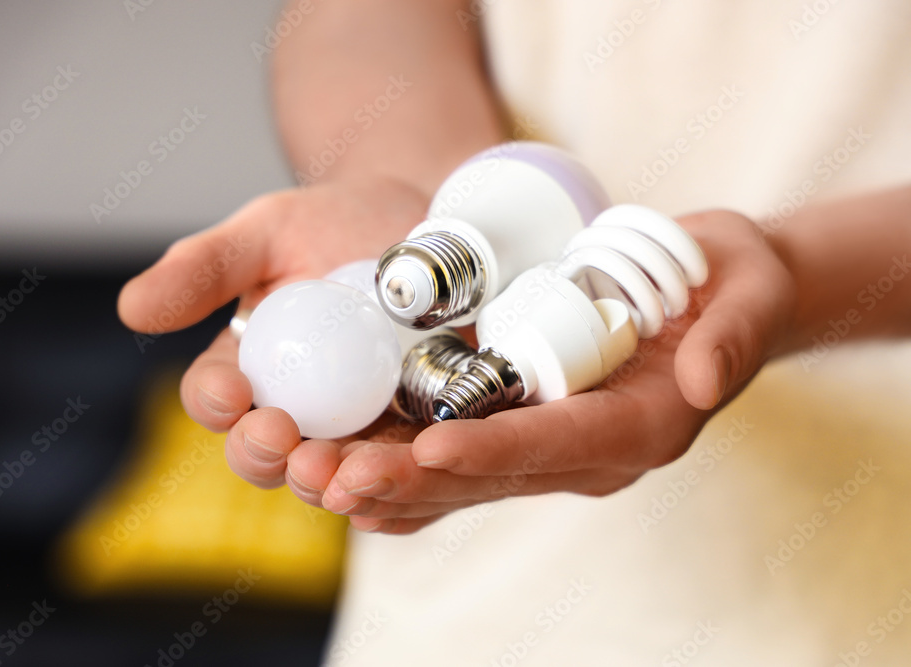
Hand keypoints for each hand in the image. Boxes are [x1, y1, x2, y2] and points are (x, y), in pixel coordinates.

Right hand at [117, 175, 430, 487]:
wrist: (418, 220)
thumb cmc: (332, 223)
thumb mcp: (266, 231)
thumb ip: (204, 268)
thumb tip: (133, 310)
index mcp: (246, 369)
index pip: (214, 399)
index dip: (214, 403)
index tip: (230, 391)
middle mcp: (294, 408)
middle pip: (266, 454)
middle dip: (265, 456)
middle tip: (280, 440)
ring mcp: (354, 426)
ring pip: (331, 475)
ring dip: (328, 480)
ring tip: (336, 471)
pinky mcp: (412, 430)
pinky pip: (401, 469)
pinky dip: (397, 479)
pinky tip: (400, 473)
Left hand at [285, 210, 797, 533]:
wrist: (718, 293)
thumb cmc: (734, 284)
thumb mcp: (750, 290)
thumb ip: (731, 337)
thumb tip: (703, 380)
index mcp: (644, 425)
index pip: (561, 442)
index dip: (496, 449)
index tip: (429, 447)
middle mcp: (592, 449)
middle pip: (495, 473)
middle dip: (415, 478)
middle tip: (339, 477)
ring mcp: (556, 443)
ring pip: (465, 476)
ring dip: (392, 479)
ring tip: (319, 477)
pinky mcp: (528, 422)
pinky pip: (460, 458)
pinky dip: (404, 466)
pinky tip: (345, 469)